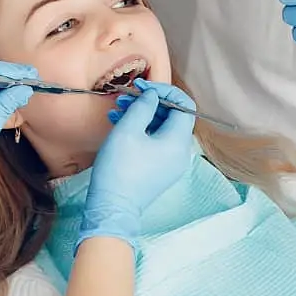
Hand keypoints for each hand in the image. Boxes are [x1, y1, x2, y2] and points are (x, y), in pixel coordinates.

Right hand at [81, 79, 196, 246]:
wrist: (112, 208)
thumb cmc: (119, 169)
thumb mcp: (128, 129)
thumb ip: (143, 105)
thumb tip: (152, 94)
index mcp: (178, 141)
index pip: (183, 105)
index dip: (164, 90)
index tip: (142, 87)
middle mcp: (180, 152)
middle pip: (172, 116)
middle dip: (149, 102)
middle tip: (126, 97)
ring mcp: (171, 163)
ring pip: (161, 128)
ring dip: (142, 115)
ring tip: (118, 108)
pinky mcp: (159, 170)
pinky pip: (155, 143)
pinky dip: (140, 130)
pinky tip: (119, 123)